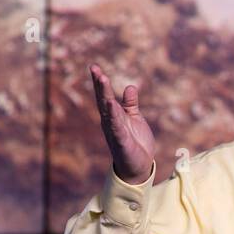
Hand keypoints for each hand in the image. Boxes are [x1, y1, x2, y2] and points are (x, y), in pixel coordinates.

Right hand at [90, 63, 154, 184]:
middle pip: (103, 100)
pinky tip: (111, 104)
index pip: (105, 96)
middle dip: (100, 85)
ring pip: (108, 110)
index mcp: (113, 115)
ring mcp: (114, 131)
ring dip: (105, 94)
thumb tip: (129, 86)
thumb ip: (130, 103)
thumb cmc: (135, 142)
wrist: (138, 166)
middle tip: (95, 69)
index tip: (94, 67)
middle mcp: (110, 122)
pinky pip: (117, 126)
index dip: (99, 82)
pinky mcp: (121, 141)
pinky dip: (114, 115)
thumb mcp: (134, 118)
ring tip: (103, 79)